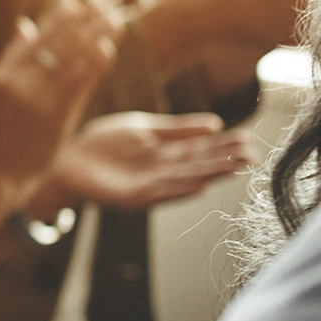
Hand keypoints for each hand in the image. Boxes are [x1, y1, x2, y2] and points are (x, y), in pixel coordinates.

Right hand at [0, 2, 118, 192]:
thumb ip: (10, 59)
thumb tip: (24, 24)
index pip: (35, 39)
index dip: (59, 20)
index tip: (79, 6)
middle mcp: (17, 85)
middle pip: (56, 45)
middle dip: (83, 21)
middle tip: (103, 3)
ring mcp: (37, 102)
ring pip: (72, 60)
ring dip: (96, 36)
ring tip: (116, 20)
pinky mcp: (55, 118)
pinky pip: (79, 85)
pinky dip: (94, 66)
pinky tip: (108, 49)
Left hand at [46, 111, 256, 210]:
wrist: (67, 160)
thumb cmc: (103, 144)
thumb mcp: (143, 128)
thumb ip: (176, 128)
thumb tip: (214, 124)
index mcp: (164, 152)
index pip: (200, 148)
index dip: (223, 145)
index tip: (248, 139)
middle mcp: (161, 170)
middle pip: (198, 165)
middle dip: (225, 160)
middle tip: (253, 155)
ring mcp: (148, 184)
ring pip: (185, 178)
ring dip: (211, 174)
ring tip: (235, 168)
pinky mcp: (132, 196)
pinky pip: (161, 193)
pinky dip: (181, 190)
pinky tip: (201, 186)